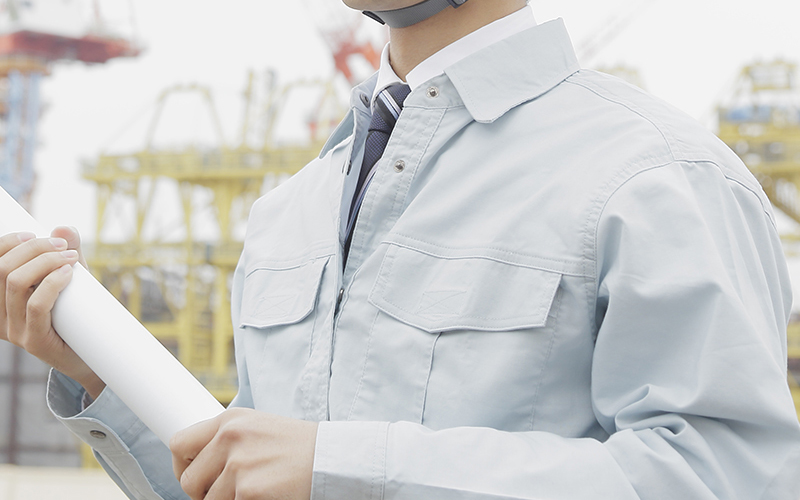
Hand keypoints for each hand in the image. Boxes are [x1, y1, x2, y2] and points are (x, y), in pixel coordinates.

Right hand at [0, 226, 104, 398]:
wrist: (93, 357)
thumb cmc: (78, 315)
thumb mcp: (69, 279)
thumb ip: (65, 254)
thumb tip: (63, 227)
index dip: (6, 244)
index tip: (33, 234)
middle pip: (1, 269)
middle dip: (33, 249)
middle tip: (62, 245)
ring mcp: (14, 331)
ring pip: (16, 284)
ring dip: (46, 261)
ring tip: (71, 257)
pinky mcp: (34, 341)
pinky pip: (35, 306)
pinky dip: (51, 283)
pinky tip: (67, 273)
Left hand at [170, 408, 317, 499]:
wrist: (332, 459)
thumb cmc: (299, 447)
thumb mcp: (259, 428)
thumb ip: (228, 440)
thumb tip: (196, 463)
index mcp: (230, 420)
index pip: (179, 443)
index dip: (183, 466)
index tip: (195, 476)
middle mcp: (230, 438)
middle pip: (189, 480)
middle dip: (203, 493)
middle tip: (228, 492)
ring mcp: (239, 466)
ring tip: (255, 491)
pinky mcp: (249, 492)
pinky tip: (265, 496)